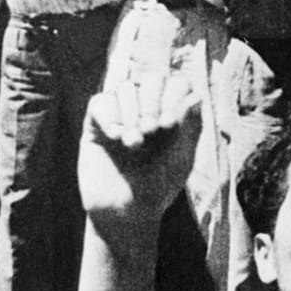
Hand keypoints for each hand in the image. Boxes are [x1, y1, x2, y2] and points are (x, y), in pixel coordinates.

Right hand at [79, 73, 200, 259]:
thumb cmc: (158, 187)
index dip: (174, 96)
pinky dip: (109, 114)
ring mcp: (121, 113)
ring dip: (131, 113)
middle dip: (152, 101)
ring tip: (133, 143)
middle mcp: (148, 108)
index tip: (169, 125)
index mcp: (173, 112)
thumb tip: (195, 96)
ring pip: (125, 88)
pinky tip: (115, 136)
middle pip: (152, 78)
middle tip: (152, 131)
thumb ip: (190, 128)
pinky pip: (100, 102)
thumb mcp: (181, 159)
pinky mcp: (96, 124)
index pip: (177, 83)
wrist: (125, 213)